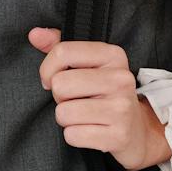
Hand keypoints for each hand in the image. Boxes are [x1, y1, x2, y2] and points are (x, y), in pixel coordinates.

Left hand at [28, 28, 171, 170]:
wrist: (136, 130)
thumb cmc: (104, 94)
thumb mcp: (87, 65)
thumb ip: (59, 47)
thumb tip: (35, 34)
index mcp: (113, 55)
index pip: (62, 52)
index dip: (48, 69)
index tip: (54, 79)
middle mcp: (121, 79)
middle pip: (60, 84)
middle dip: (59, 97)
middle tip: (76, 100)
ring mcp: (122, 108)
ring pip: (63, 113)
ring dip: (66, 118)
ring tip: (84, 115)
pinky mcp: (118, 136)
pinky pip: (72, 135)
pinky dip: (74, 136)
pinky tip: (90, 130)